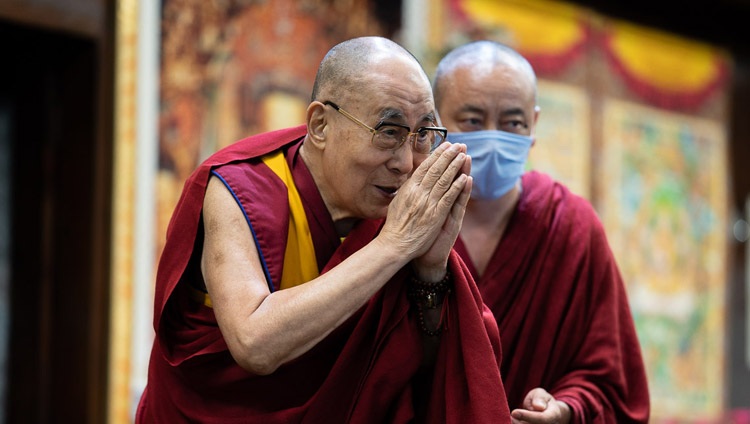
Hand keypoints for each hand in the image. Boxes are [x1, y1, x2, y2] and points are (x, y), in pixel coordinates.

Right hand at [377, 142, 469, 274]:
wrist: (395, 244)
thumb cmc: (395, 225)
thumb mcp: (397, 202)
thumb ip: (406, 190)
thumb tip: (411, 179)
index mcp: (409, 188)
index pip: (425, 167)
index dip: (436, 155)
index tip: (445, 146)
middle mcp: (418, 193)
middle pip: (436, 169)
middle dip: (448, 155)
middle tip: (458, 145)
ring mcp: (428, 203)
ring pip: (444, 180)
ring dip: (455, 167)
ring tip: (463, 156)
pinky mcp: (436, 214)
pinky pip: (448, 197)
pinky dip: (457, 187)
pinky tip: (464, 178)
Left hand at [511, 388, 570, 423]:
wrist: (546, 411)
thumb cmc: (542, 400)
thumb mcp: (541, 394)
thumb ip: (540, 398)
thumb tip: (538, 406)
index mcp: (554, 415)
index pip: (542, 418)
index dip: (528, 416)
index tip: (514, 412)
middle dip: (520, 422)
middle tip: (510, 415)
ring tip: (511, 418)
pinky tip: (512, 420)